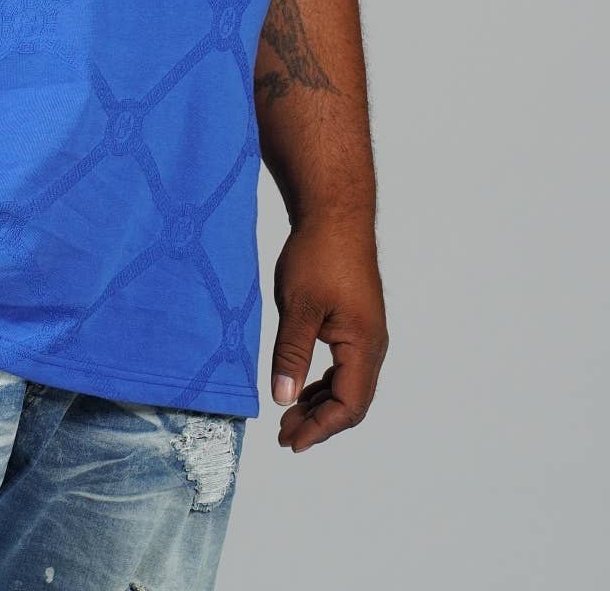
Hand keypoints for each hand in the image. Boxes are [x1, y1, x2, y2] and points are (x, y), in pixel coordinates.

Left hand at [270, 210, 387, 451]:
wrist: (335, 214)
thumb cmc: (318, 255)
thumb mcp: (298, 307)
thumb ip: (291, 354)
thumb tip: (283, 399)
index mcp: (363, 345)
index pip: (348, 405)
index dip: (320, 429)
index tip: (290, 441)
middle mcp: (372, 345)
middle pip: (351, 401)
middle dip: (319, 422)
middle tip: (283, 434)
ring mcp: (366, 334)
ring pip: (348, 385)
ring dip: (319, 404)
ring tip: (287, 416)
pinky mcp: (356, 323)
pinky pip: (344, 366)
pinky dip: (322, 383)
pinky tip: (300, 386)